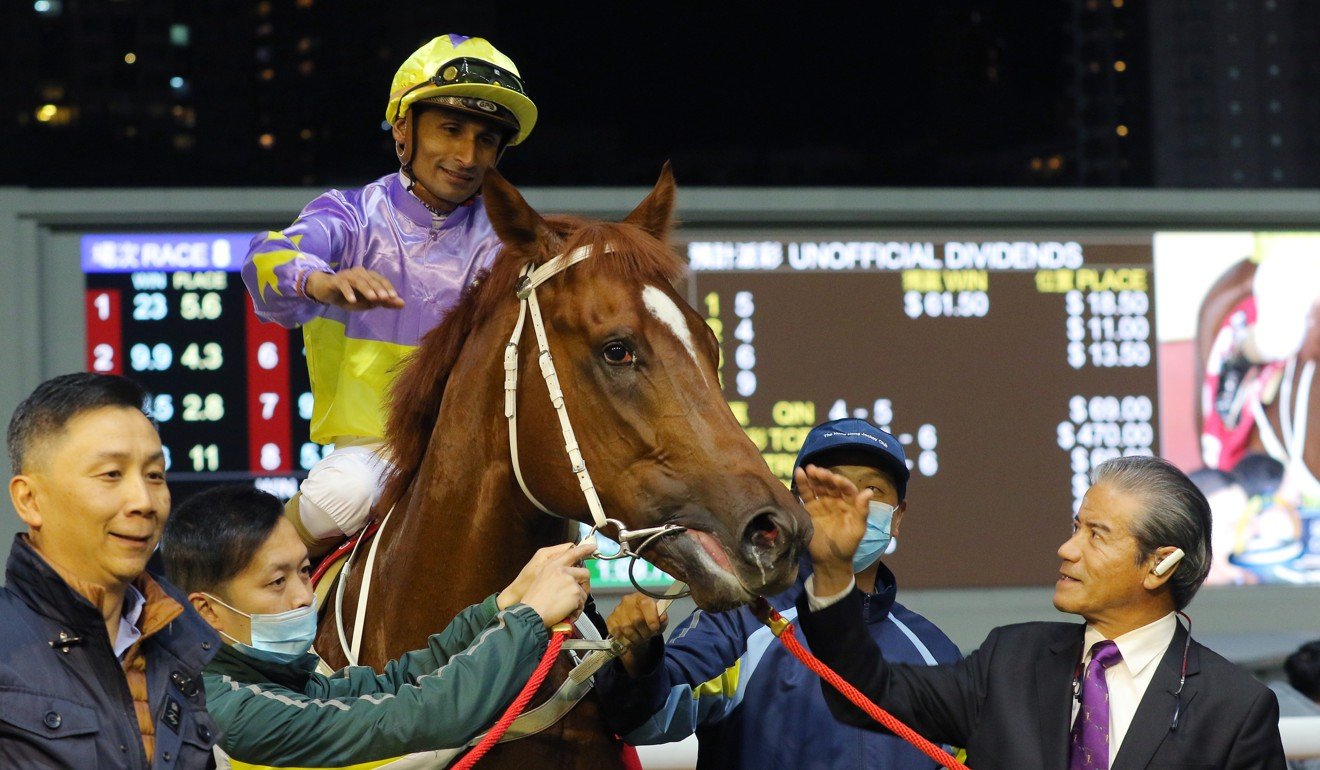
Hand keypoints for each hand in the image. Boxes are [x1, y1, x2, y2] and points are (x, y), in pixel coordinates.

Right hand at [305, 268, 404, 309]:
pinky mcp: (336, 280)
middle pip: (370, 279)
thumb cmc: (350, 296)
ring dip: (366, 289)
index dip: (387, 287)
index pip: (380, 280)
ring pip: (358, 280)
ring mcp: (347, 275)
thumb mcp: (368, 302)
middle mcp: (359, 272)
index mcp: (368, 276)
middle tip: (385, 298)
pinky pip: (343, 284)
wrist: (326, 292)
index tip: (393, 297)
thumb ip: (384, 302)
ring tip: (373, 299)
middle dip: (378, 288)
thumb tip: (403, 303)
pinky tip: (352, 301)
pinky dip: (348, 292)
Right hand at [498, 538, 596, 609]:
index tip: (592, 546)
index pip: (571, 553)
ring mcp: (569, 580)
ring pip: (584, 590)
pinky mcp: (575, 591)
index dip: (584, 549)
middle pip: (585, 572)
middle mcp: (562, 570)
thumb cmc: (533, 601)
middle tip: (577, 596)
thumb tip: (569, 576)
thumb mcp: (541, 579)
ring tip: (567, 607)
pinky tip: (567, 613)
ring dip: (579, 600)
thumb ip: (556, 573)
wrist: (531, 612)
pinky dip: (577, 610)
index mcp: (552, 565)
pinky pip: (582, 602)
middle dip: (584, 585)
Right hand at [607, 593, 667, 649]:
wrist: (634, 620)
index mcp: (641, 597)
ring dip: (636, 639)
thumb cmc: (648, 618)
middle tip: (648, 636)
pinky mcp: (610, 621)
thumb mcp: (659, 618)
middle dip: (645, 632)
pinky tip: (631, 639)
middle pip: (636, 620)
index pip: (645, 604)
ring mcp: (617, 611)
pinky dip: (627, 641)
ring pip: (627, 630)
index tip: (655, 628)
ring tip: (640, 639)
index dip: (651, 618)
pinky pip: (618, 635)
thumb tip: (662, 618)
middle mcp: (627, 601)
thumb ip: (662, 618)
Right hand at [794, 464, 871, 594]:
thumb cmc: (848, 545)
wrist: (830, 560)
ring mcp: (822, 503)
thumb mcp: (858, 529)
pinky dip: (803, 484)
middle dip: (824, 477)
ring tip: (807, 469)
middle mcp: (836, 500)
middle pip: (831, 485)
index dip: (840, 482)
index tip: (834, 478)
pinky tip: (799, 474)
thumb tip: (869, 491)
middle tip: (816, 471)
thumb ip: (862, 510)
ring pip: (818, 487)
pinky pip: (806, 494)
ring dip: (813, 477)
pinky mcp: (810, 508)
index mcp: (850, 503)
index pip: (846, 488)